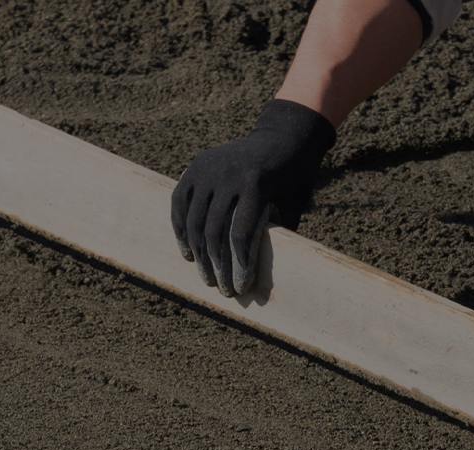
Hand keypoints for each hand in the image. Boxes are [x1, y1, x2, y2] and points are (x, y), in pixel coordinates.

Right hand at [171, 99, 335, 296]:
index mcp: (255, 184)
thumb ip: (277, 235)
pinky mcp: (195, 166)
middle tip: (222, 288)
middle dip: (217, 266)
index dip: (239, 265)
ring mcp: (208, 169)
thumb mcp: (293, 205)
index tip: (240, 288)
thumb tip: (266, 277)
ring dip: (198, 254)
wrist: (282, 137)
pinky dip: (180, 229)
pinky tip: (187, 251)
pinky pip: (179, 202)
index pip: (240, 234)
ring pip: (194, 220)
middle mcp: (228, 175)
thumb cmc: (294, 178)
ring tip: (206, 276)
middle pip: (214, 231)